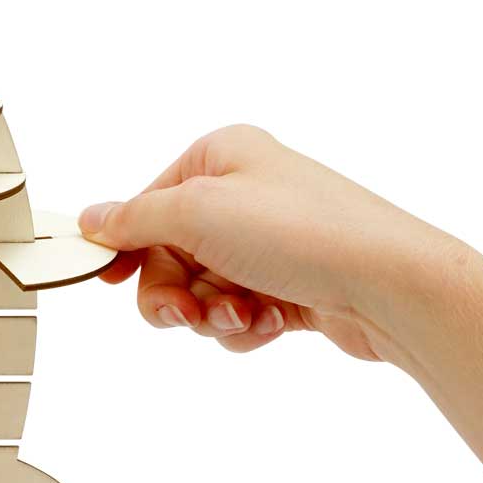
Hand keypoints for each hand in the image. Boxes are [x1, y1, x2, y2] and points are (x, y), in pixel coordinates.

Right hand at [83, 124, 465, 360]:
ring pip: (199, 293)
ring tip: (245, 315)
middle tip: (187, 314)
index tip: (109, 280)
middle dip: (174, 294)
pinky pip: (235, 314)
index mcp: (220, 157)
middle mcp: (244, 194)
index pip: (145, 206)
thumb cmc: (304, 234)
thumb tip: (91, 220)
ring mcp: (267, 242)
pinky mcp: (288, 285)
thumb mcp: (197, 212)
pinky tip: (273, 321)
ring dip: (211, 314)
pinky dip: (245, 326)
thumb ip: (134, 219)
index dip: (125, 248)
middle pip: (167, 258)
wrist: (390, 286)